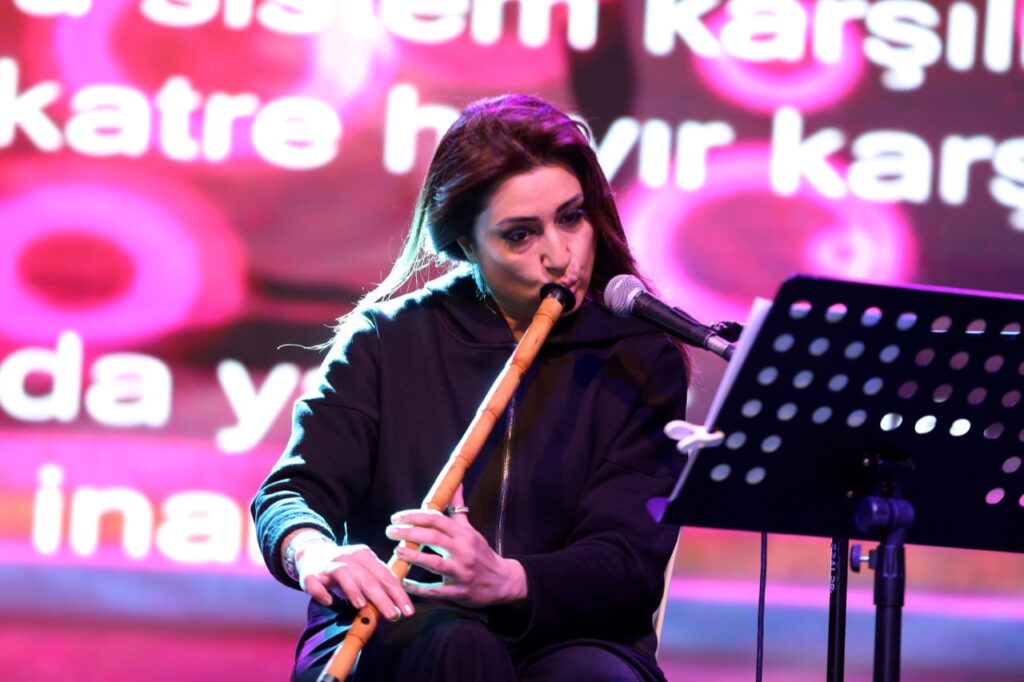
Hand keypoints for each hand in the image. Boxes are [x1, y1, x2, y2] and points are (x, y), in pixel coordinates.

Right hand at [295, 540, 413, 620]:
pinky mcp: (310, 574)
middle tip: (392, 614)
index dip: (398, 594)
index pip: (386, 576)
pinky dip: (321, 592)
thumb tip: (399, 608)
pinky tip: (329, 601)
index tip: (408, 611)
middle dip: (382, 597)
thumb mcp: (364, 572)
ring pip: (343, 573)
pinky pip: (315, 583)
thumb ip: (379, 586)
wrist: (311, 554)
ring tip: (361, 606)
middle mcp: (348, 557)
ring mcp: (329, 564)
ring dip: (353, 589)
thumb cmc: (345, 570)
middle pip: (368, 577)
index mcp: (365, 555)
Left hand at [385, 487, 527, 607]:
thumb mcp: (471, 530)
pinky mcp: (459, 592)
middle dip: (409, 533)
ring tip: (396, 551)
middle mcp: (463, 551)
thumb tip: (455, 484)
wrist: (503, 582)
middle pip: (433, 538)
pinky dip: (418, 588)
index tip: (397, 517)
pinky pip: (435, 591)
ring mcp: (461, 572)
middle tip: (389, 531)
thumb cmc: (481, 553)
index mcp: (464, 534)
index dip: (415, 516)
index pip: (437, 519)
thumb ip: (458, 509)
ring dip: (413, 556)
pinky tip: (403, 582)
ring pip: (434, 563)